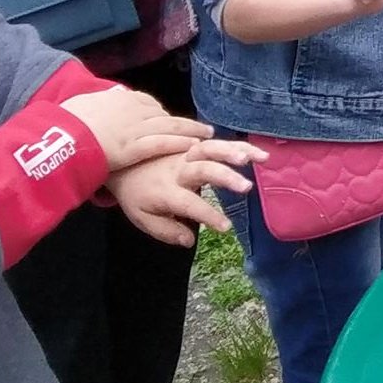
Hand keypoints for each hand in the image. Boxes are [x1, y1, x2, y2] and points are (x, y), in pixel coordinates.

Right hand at [61, 85, 214, 176]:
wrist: (60, 133)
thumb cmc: (65, 120)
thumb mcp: (79, 105)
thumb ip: (92, 106)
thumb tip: (92, 106)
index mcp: (118, 100)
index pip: (147, 104)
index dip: (161, 114)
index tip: (169, 121)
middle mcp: (131, 111)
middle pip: (163, 116)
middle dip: (183, 124)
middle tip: (200, 129)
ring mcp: (134, 129)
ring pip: (168, 128)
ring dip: (190, 131)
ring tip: (206, 136)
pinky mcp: (133, 147)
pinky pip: (160, 143)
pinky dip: (178, 144)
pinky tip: (193, 146)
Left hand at [107, 135, 261, 245]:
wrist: (122, 161)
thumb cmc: (136, 194)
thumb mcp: (143, 218)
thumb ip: (166, 231)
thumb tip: (189, 240)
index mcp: (165, 190)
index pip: (189, 204)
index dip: (207, 215)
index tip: (226, 227)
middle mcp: (177, 169)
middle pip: (202, 169)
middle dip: (225, 176)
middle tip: (246, 187)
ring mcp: (185, 153)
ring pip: (211, 149)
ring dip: (236, 153)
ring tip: (260, 158)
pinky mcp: (192, 143)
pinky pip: (216, 142)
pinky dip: (236, 145)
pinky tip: (255, 152)